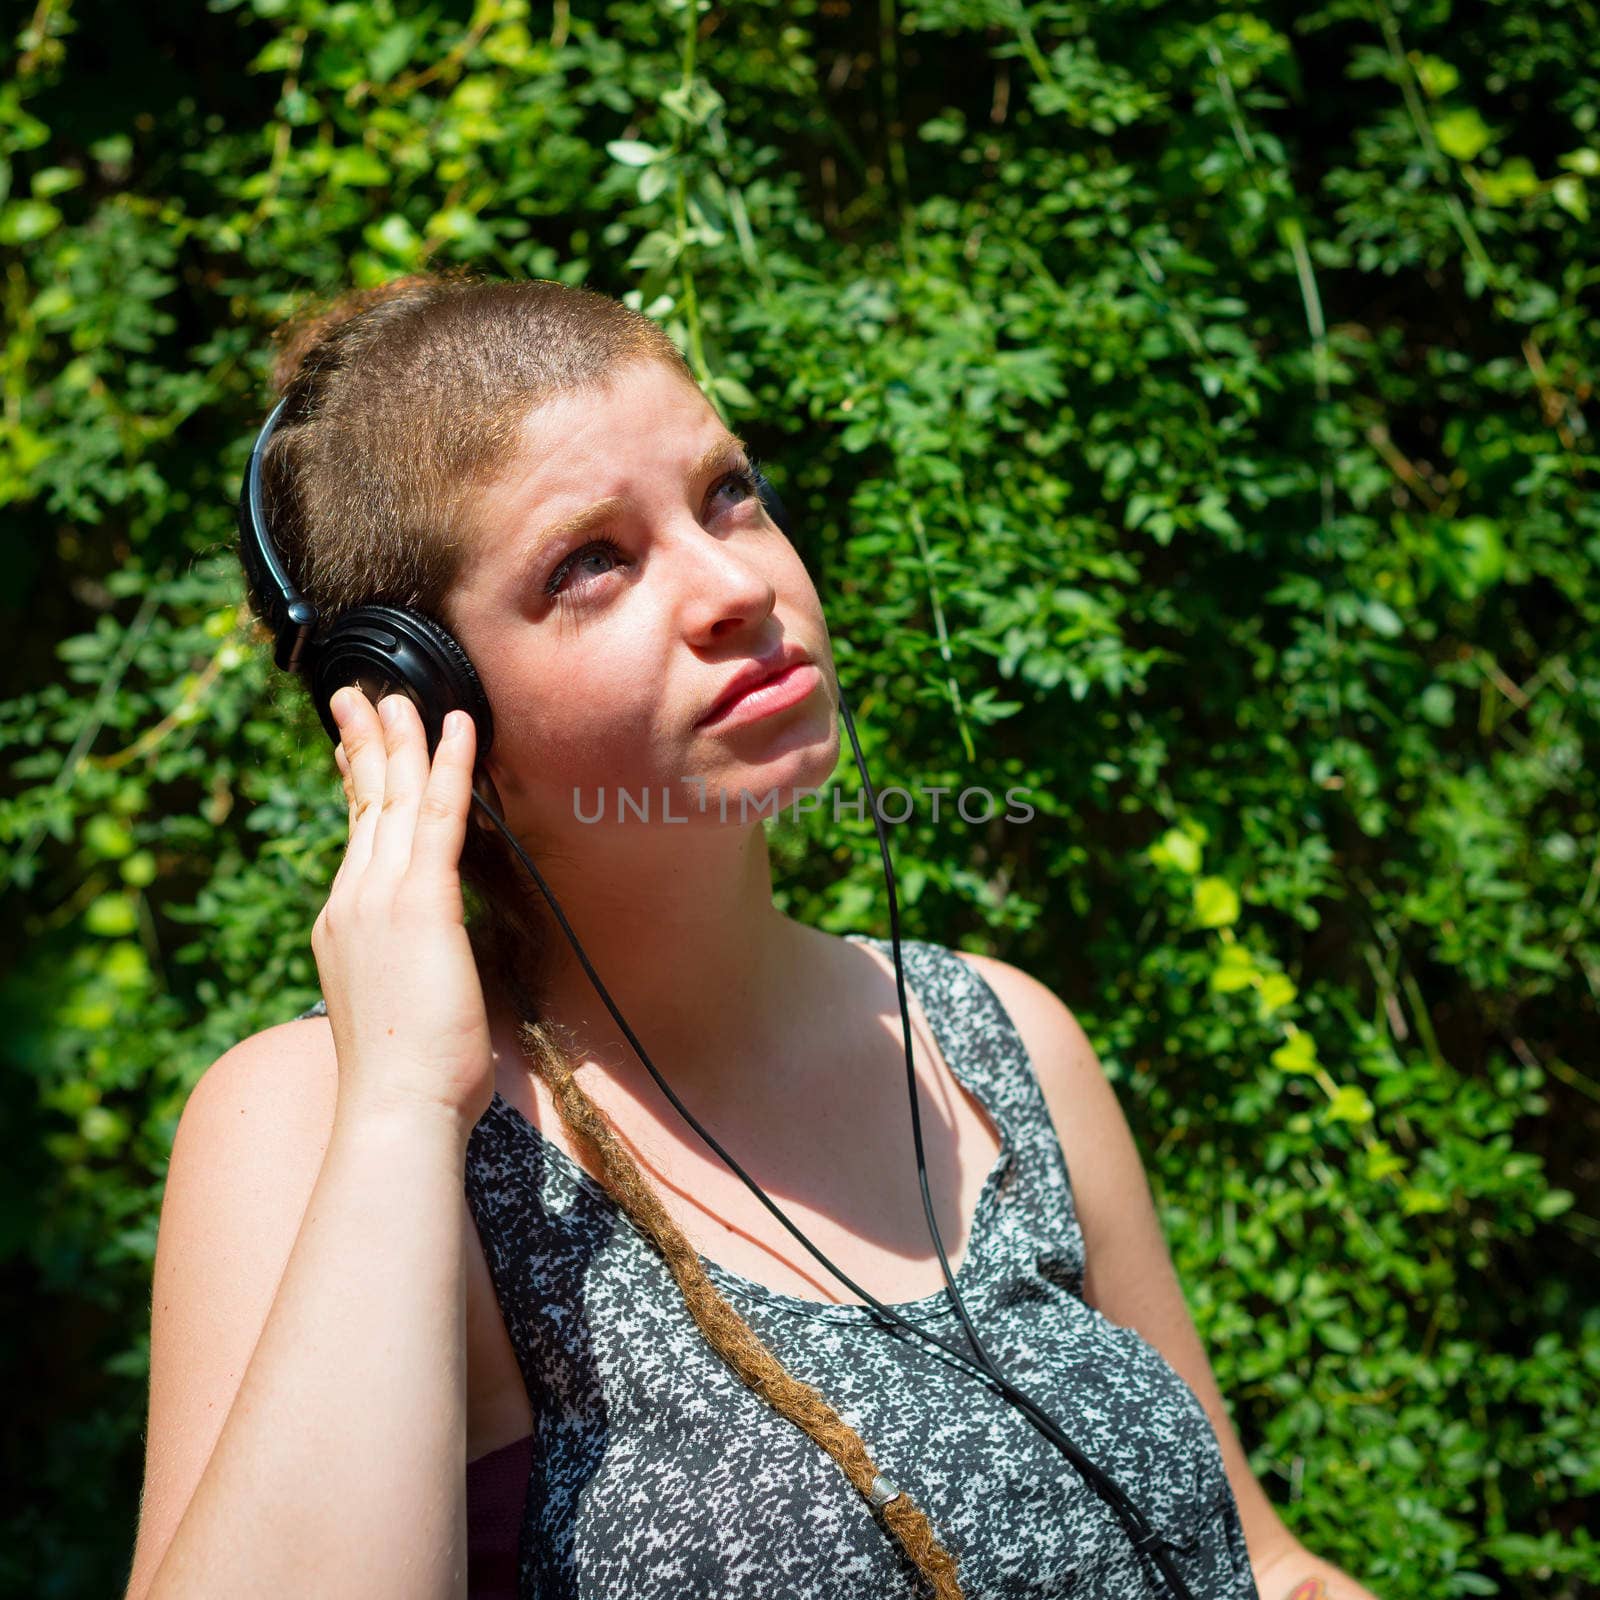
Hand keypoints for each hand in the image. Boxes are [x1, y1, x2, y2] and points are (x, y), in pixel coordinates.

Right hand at [313, 685, 493, 1133]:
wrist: (394, 1109)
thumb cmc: (408, 1077)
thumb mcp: (397, 1003)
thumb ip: (408, 961)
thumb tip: (429, 950)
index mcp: (344, 924)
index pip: (355, 837)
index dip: (357, 784)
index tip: (356, 746)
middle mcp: (353, 901)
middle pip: (363, 804)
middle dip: (365, 743)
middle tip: (361, 695)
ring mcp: (380, 899)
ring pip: (393, 798)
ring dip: (402, 739)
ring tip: (405, 695)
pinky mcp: (421, 905)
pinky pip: (437, 817)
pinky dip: (449, 767)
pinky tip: (458, 728)